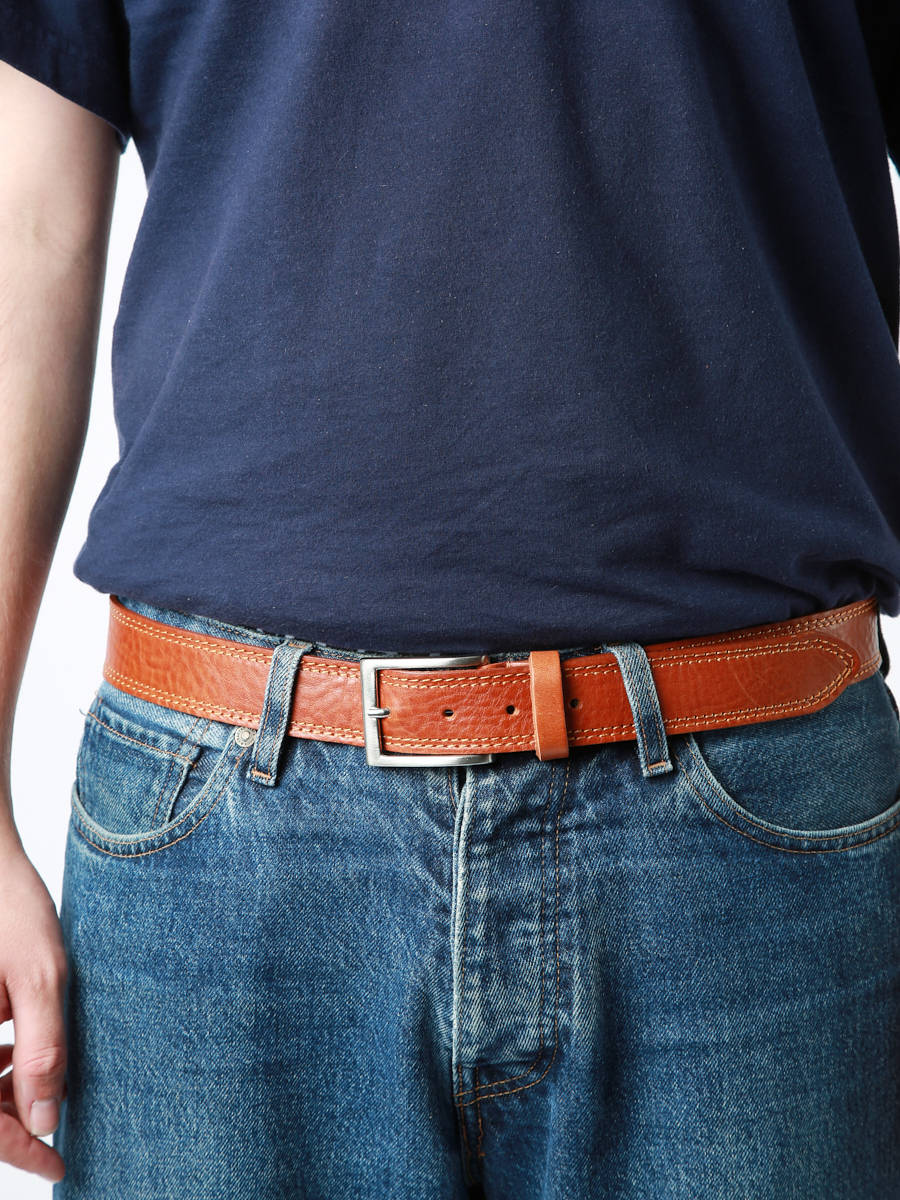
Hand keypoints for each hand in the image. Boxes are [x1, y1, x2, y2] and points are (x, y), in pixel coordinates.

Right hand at [0, 834, 66, 1182]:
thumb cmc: (10, 909)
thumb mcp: (41, 979)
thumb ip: (44, 1052)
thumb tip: (49, 1121)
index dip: (19, 1152)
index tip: (57, 1166)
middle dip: (13, 1124)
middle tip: (58, 1130)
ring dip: (4, 1093)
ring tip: (50, 1087)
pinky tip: (22, 1050)